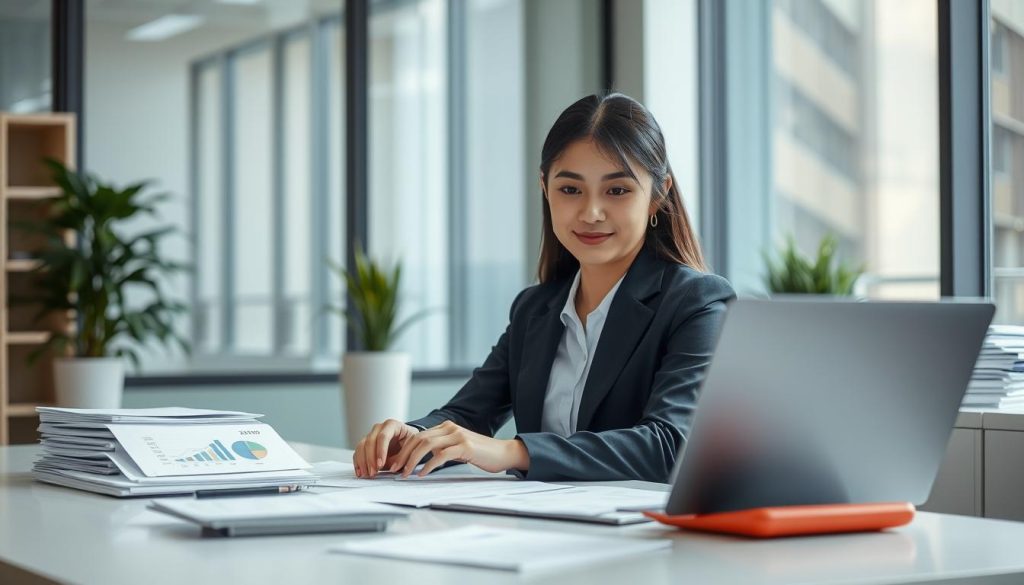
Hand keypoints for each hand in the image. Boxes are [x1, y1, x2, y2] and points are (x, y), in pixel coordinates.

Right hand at [352, 419, 419, 477]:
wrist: (407, 441)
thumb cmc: (410, 442)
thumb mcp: (411, 447)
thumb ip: (402, 457)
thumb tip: (393, 467)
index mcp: (392, 425)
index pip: (383, 436)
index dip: (380, 451)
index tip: (380, 464)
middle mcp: (379, 428)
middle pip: (370, 441)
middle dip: (370, 458)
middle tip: (373, 472)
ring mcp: (371, 435)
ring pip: (361, 446)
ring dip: (363, 462)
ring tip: (367, 474)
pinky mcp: (366, 444)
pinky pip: (358, 452)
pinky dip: (358, 462)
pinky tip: (360, 472)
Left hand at [387, 420, 529, 477]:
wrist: (503, 453)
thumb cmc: (480, 454)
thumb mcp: (457, 449)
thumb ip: (441, 449)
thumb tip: (421, 461)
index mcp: (446, 427)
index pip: (418, 436)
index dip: (404, 450)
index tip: (396, 464)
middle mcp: (449, 428)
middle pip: (418, 439)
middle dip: (403, 455)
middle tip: (395, 470)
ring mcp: (457, 435)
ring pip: (426, 445)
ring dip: (412, 460)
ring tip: (405, 473)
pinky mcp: (465, 446)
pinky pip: (440, 455)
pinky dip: (428, 465)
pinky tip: (422, 474)